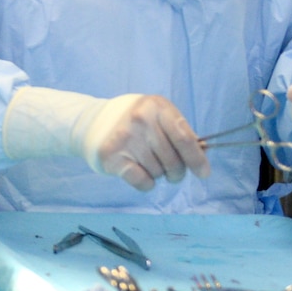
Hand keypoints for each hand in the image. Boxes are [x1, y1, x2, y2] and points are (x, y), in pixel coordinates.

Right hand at [80, 93, 209, 191]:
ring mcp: (125, 138)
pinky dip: (146, 184)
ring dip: (158, 175)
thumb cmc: (131, 121)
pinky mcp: (111, 157)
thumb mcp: (155, 114)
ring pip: (158, 173)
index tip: (203, 173)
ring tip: (147, 163)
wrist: (88, 123)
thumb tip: (203, 152)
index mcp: (156, 106)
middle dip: (177, 172)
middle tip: (171, 171)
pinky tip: (138, 173)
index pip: (184, 139)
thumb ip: (178, 130)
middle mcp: (140, 119)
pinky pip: (143, 182)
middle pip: (174, 161)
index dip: (197, 159)